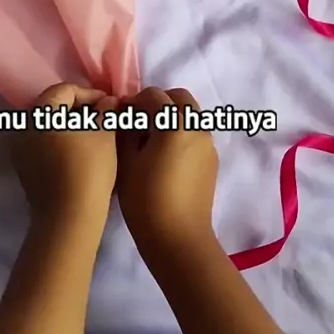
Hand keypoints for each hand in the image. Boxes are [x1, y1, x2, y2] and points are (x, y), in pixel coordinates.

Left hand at [12, 83, 117, 229]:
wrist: (69, 217)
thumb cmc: (88, 169)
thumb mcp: (104, 135)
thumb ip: (106, 111)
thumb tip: (108, 101)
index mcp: (40, 112)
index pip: (66, 90)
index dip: (91, 94)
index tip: (110, 105)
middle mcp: (24, 126)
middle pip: (54, 106)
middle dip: (80, 108)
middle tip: (104, 117)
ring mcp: (20, 148)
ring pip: (48, 126)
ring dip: (71, 125)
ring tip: (95, 134)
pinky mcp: (24, 167)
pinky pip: (43, 144)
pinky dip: (61, 141)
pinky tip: (81, 151)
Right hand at [117, 87, 217, 261]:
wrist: (178, 238)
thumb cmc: (145, 200)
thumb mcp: (126, 162)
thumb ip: (127, 130)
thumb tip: (128, 116)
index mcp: (175, 123)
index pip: (154, 96)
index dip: (134, 102)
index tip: (121, 117)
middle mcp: (197, 127)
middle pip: (178, 98)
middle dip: (158, 102)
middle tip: (138, 122)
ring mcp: (208, 143)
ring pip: (190, 114)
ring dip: (171, 116)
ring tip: (151, 139)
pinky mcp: (212, 159)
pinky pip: (196, 132)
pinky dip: (181, 131)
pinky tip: (165, 156)